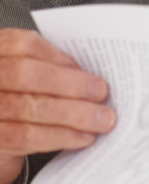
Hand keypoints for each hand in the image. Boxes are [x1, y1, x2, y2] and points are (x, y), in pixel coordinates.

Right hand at [0, 28, 114, 183]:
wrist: (0, 134)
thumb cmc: (21, 96)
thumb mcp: (31, 73)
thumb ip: (53, 68)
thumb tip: (95, 78)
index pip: (26, 46)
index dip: (62, 60)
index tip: (91, 72)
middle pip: (25, 75)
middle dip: (71, 85)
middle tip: (102, 95)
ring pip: (28, 107)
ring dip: (73, 115)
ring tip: (101, 121)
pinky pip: (25, 136)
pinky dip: (60, 136)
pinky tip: (83, 137)